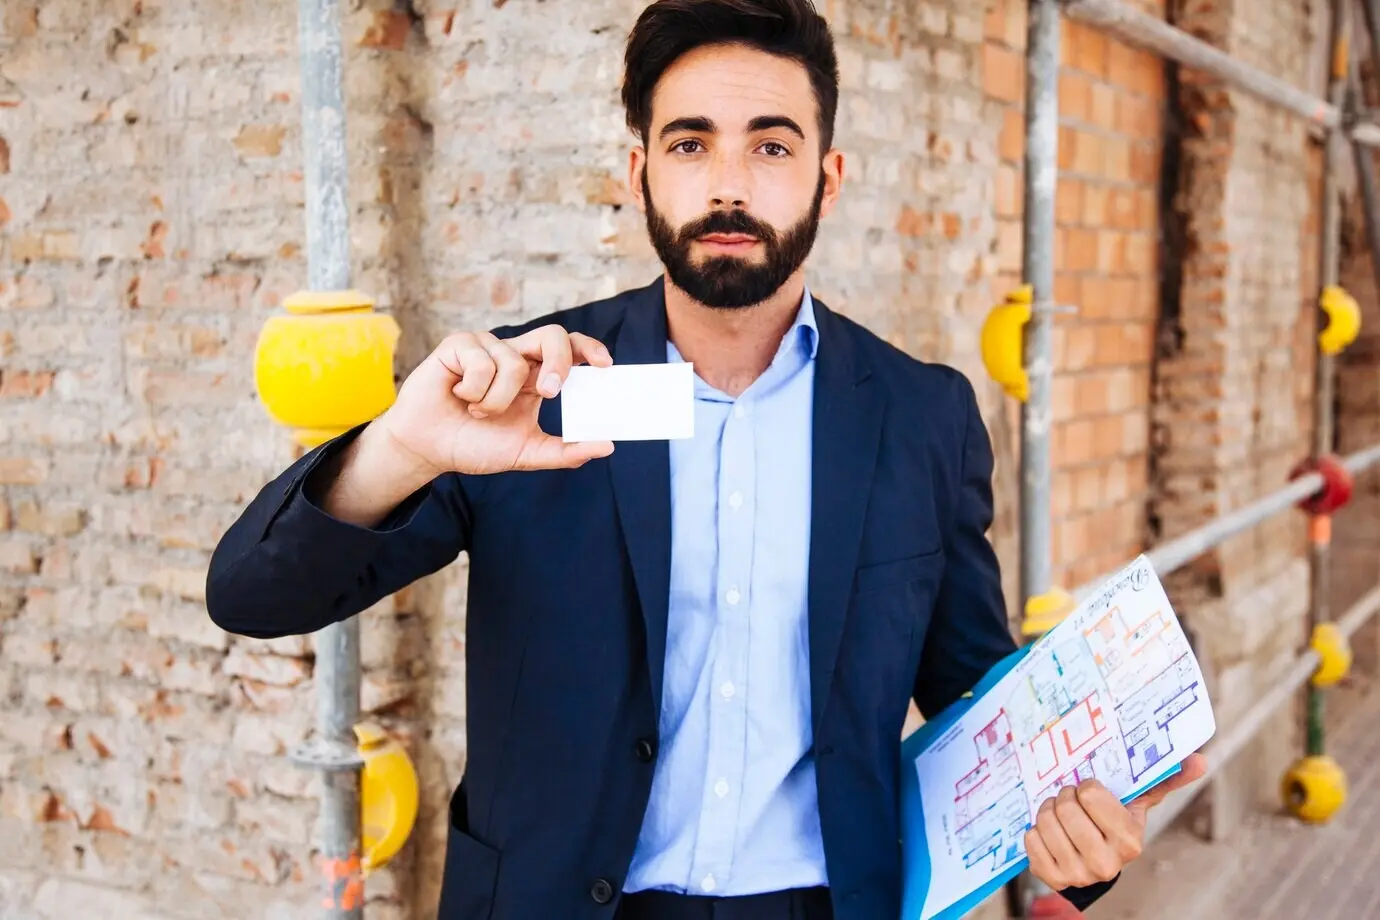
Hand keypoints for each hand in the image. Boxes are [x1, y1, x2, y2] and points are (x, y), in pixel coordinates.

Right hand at [370, 324, 615, 479]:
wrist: (429, 449)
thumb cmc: (475, 445)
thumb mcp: (526, 453)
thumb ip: (565, 452)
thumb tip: (606, 447)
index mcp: (536, 376)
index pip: (570, 349)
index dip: (589, 348)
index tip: (605, 365)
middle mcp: (515, 356)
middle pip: (552, 335)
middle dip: (558, 361)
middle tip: (548, 393)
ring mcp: (488, 347)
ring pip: (513, 363)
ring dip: (495, 401)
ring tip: (476, 411)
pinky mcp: (460, 344)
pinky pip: (481, 362)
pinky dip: (472, 390)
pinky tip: (457, 395)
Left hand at [1024, 753, 1207, 889]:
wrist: (1097, 866)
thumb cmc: (1115, 826)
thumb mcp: (1138, 804)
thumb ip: (1165, 781)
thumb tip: (1200, 761)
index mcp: (1129, 840)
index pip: (1090, 793)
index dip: (1086, 786)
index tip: (1090, 790)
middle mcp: (1105, 863)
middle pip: (1065, 806)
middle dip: (1064, 796)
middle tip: (1070, 798)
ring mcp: (1078, 874)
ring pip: (1045, 820)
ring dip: (1048, 809)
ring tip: (1060, 812)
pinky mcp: (1053, 878)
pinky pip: (1030, 839)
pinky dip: (1035, 830)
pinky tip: (1050, 832)